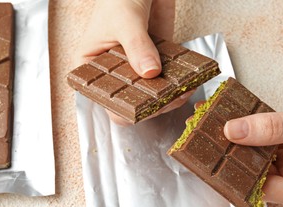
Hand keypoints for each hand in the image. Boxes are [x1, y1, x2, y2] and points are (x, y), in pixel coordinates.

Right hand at [78, 0, 187, 125]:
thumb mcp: (124, 20)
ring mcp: (137, 66)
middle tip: (168, 99)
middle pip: (132, 101)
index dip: (122, 110)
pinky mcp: (157, 59)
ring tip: (183, 91)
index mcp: (94, 66)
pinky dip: (179, 81)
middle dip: (151, 104)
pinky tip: (189, 82)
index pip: (105, 100)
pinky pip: (168, 77)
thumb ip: (137, 46)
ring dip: (169, 96)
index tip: (142, 108)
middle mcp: (115, 71)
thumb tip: (151, 72)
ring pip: (152, 93)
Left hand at [224, 71, 282, 206]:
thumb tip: (235, 131)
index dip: (239, 175)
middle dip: (240, 155)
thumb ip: (274, 128)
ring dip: (248, 141)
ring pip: (264, 154)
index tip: (216, 157)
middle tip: (215, 138)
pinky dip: (259, 130)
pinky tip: (245, 120)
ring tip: (225, 127)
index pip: (264, 190)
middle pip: (261, 172)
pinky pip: (272, 139)